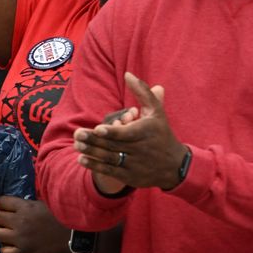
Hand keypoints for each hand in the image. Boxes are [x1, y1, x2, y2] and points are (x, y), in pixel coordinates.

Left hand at [0, 196, 71, 252]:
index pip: (1, 201)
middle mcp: (19, 221)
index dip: (1, 204)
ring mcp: (20, 238)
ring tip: (7, 234)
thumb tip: (16, 203)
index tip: (5, 208)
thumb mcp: (44, 203)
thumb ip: (28, 203)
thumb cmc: (63, 218)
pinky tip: (13, 247)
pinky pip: (4, 252)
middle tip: (6, 221)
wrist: (76, 237)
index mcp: (25, 207)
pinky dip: (6, 249)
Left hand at [73, 72, 188, 190]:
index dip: (112, 132)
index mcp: (147, 133)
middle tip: (77, 135)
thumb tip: (127, 74)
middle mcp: (142, 150)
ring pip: (110, 159)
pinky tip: (82, 159)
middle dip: (94, 141)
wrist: (176, 166)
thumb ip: (142, 92)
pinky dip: (95, 166)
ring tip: (76, 146)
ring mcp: (136, 165)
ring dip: (92, 153)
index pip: (127, 134)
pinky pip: (111, 171)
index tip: (98, 128)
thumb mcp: (156, 111)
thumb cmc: (161, 133)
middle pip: (114, 146)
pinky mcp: (131, 177)